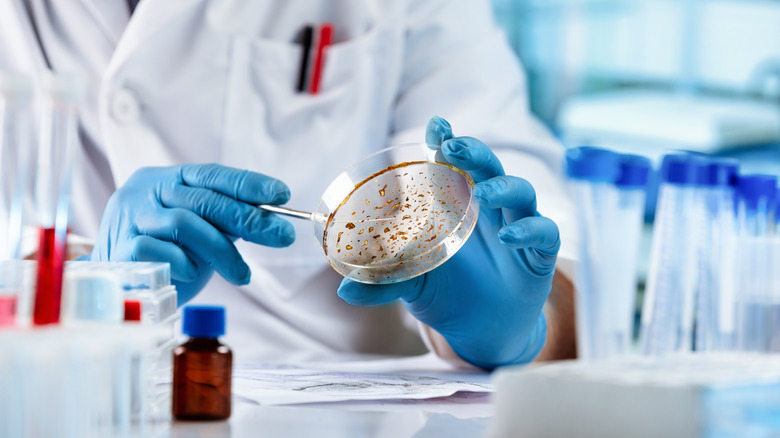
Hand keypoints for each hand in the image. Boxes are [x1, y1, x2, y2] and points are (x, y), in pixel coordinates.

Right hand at [90, 163, 294, 303]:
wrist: (117, 282)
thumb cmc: (165, 253)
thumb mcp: (199, 230)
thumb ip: (226, 220)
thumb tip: (272, 220)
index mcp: (167, 179)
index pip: (212, 174)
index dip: (247, 183)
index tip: (281, 194)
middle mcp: (146, 191)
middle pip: (204, 199)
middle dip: (248, 218)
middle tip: (281, 236)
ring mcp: (131, 218)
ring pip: (185, 224)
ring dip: (221, 251)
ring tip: (241, 274)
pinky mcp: (121, 248)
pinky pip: (161, 252)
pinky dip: (185, 263)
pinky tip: (194, 274)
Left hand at [337, 117, 559, 368]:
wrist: (482, 331)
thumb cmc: (447, 293)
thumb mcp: (412, 285)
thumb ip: (383, 283)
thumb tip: (343, 290)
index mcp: (457, 206)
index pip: (454, 164)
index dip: (446, 142)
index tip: (436, 126)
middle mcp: (489, 209)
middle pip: (488, 167)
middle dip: (473, 152)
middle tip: (454, 147)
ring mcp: (516, 226)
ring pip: (520, 191)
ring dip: (502, 187)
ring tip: (482, 195)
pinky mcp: (539, 254)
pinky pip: (544, 232)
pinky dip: (528, 230)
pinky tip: (509, 236)